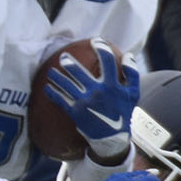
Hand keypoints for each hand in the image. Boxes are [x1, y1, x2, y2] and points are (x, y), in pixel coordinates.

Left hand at [43, 40, 137, 160]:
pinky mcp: (76, 112)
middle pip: (80, 72)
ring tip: (51, 71)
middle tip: (63, 57)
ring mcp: (85, 102)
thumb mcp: (133, 94)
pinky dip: (53, 93)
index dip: (101, 47)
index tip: (95, 40)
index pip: (107, 61)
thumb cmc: (123, 114)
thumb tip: (128, 55)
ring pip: (67, 85)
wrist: (113, 139)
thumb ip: (132, 74)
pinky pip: (61, 100)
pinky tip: (47, 88)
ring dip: (57, 76)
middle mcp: (98, 92)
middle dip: (69, 62)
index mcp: (112, 85)